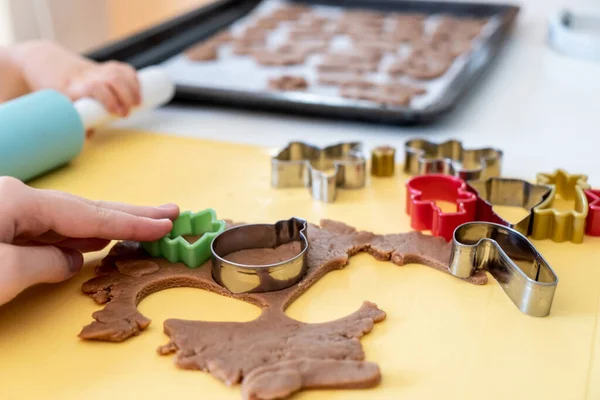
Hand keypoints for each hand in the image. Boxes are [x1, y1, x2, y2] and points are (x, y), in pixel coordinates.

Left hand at [0, 177, 178, 305]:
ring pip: (70, 221)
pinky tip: (94, 240)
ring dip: (108, 225)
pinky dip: (79, 236)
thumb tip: (68, 260)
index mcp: (23, 202)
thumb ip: (49, 264)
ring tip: (142, 225)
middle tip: (169, 213)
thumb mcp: (6, 273)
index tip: (167, 224)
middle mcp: (18, 201)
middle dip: (131, 214)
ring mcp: (7, 213)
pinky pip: (50, 231)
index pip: (93, 216)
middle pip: (88, 209)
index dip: (134, 224)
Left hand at [9, 40, 140, 116]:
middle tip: (127, 113)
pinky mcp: (104, 66)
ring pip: (118, 72)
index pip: (94, 87)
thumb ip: (75, 124)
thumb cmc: (55, 95)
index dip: (108, 98)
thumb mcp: (60, 110)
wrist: (46, 65)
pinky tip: (138, 90)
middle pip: (111, 79)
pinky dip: (133, 78)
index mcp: (72, 88)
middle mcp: (85, 77)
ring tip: (137, 103)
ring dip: (132, 87)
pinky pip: (122, 68)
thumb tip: (88, 137)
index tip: (116, 113)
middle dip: (124, 96)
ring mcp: (95, 70)